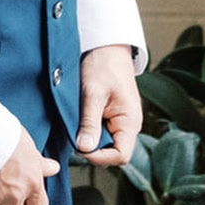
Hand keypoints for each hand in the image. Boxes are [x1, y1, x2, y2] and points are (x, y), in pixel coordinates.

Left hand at [74, 45, 140, 166]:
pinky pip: (101, 132)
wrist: (107, 47)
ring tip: (77, 123)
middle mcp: (129, 125)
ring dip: (90, 138)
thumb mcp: (93, 93)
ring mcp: (121, 122)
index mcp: (130, 121)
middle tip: (74, 134)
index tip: (80, 147)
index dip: (100, 157)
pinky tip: (80, 119)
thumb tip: (84, 148)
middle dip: (92, 148)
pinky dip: (89, 130)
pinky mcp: (112, 117)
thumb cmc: (103, 65)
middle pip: (112, 152)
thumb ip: (90, 122)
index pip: (121, 156)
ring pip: (105, 144)